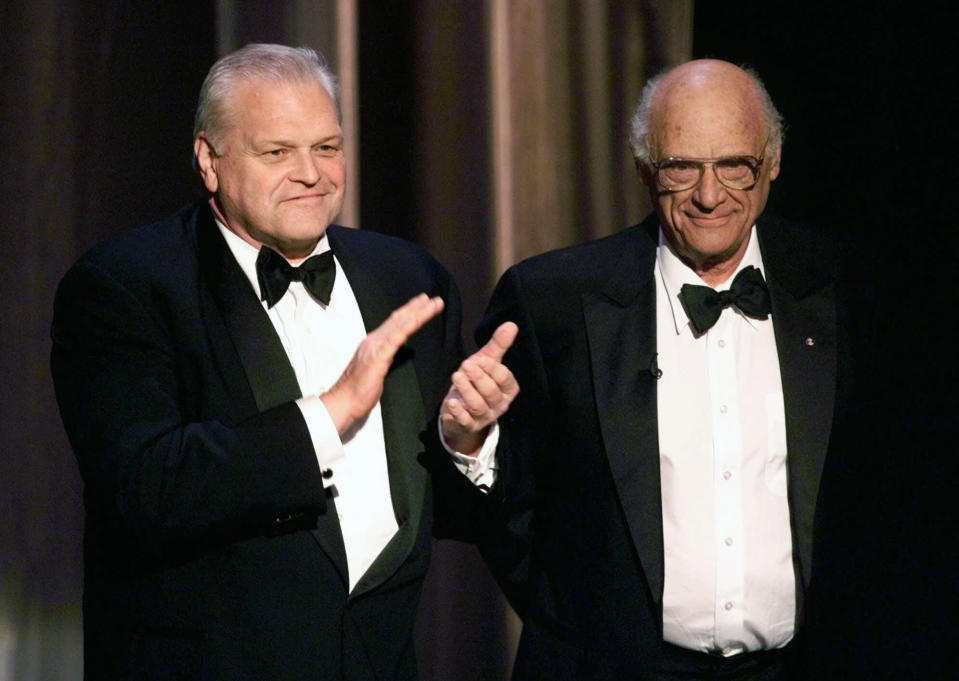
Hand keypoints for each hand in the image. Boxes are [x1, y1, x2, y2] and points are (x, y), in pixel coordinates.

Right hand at [322, 294, 443, 434]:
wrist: (344, 401)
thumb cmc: (360, 390)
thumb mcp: (378, 369)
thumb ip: (387, 357)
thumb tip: (399, 352)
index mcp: (375, 343)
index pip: (395, 323)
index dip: (409, 311)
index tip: (423, 303)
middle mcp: (374, 340)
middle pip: (399, 319)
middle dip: (417, 307)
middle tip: (436, 299)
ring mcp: (375, 346)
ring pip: (400, 324)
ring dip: (419, 313)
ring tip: (434, 304)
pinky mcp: (378, 356)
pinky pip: (395, 338)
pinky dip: (408, 326)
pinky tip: (418, 319)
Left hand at [441, 321, 518, 454]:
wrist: (461, 409)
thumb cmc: (477, 381)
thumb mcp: (487, 362)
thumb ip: (498, 345)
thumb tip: (511, 324)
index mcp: (508, 389)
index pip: (505, 379)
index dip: (492, 369)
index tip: (480, 359)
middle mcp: (499, 404)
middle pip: (491, 392)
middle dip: (479, 378)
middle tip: (466, 365)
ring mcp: (484, 417)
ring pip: (478, 405)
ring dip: (467, 390)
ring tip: (456, 376)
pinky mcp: (468, 425)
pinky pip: (465, 421)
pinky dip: (458, 412)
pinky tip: (451, 402)